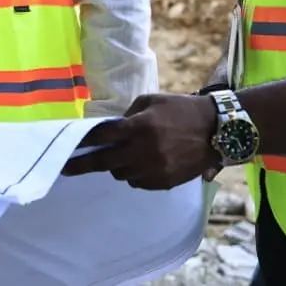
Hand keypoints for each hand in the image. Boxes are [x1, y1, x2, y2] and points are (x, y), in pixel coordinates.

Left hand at [61, 93, 220, 189]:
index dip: (83, 142)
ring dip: (115, 166)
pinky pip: (138, 183)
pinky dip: (134, 174)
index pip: (102, 137)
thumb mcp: (151, 101)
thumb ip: (126, 116)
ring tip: (122, 155)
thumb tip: (108, 130)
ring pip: (121, 174)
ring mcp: (156, 169)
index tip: (67, 147)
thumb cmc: (181, 109)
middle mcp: (145, 150)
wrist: (217, 130)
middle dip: (84, 164)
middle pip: (105, 162)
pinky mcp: (165, 182)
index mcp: (140, 126)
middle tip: (67, 167)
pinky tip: (140, 162)